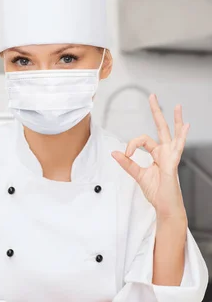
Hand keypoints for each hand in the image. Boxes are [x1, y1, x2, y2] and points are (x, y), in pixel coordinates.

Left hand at [111, 94, 188, 219]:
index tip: (125, 154)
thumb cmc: (156, 191)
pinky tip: (186, 126)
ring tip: (177, 106)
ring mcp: (171, 157)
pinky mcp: (173, 164)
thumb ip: (127, 163)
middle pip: (161, 128)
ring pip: (173, 134)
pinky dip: (181, 136)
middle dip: (156, 112)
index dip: (131, 145)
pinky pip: (176, 148)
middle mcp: (165, 152)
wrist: (165, 206)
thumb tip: (114, 153)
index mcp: (157, 154)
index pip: (142, 140)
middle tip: (152, 96)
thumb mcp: (137, 175)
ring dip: (175, 120)